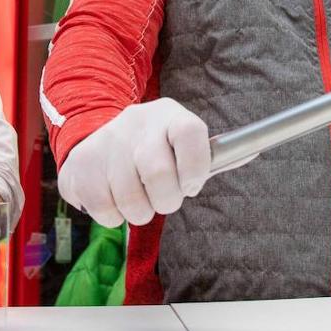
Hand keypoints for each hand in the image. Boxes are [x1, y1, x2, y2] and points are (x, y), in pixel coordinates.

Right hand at [57, 98, 212, 226]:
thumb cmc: (153, 150)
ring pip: (130, 200)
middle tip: (163, 199)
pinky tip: (113, 198)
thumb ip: (210, 156)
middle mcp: (135, 122)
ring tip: (137, 198)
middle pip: (158, 173)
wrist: (96, 137)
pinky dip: (113, 216)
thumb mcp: (181, 144)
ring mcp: (104, 142)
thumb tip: (252, 153)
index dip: (195, 167)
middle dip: (166, 200)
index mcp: (168, 115)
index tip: (190, 185)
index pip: (189, 132)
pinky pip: (104, 209)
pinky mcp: (79, 164)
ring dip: (139, 212)